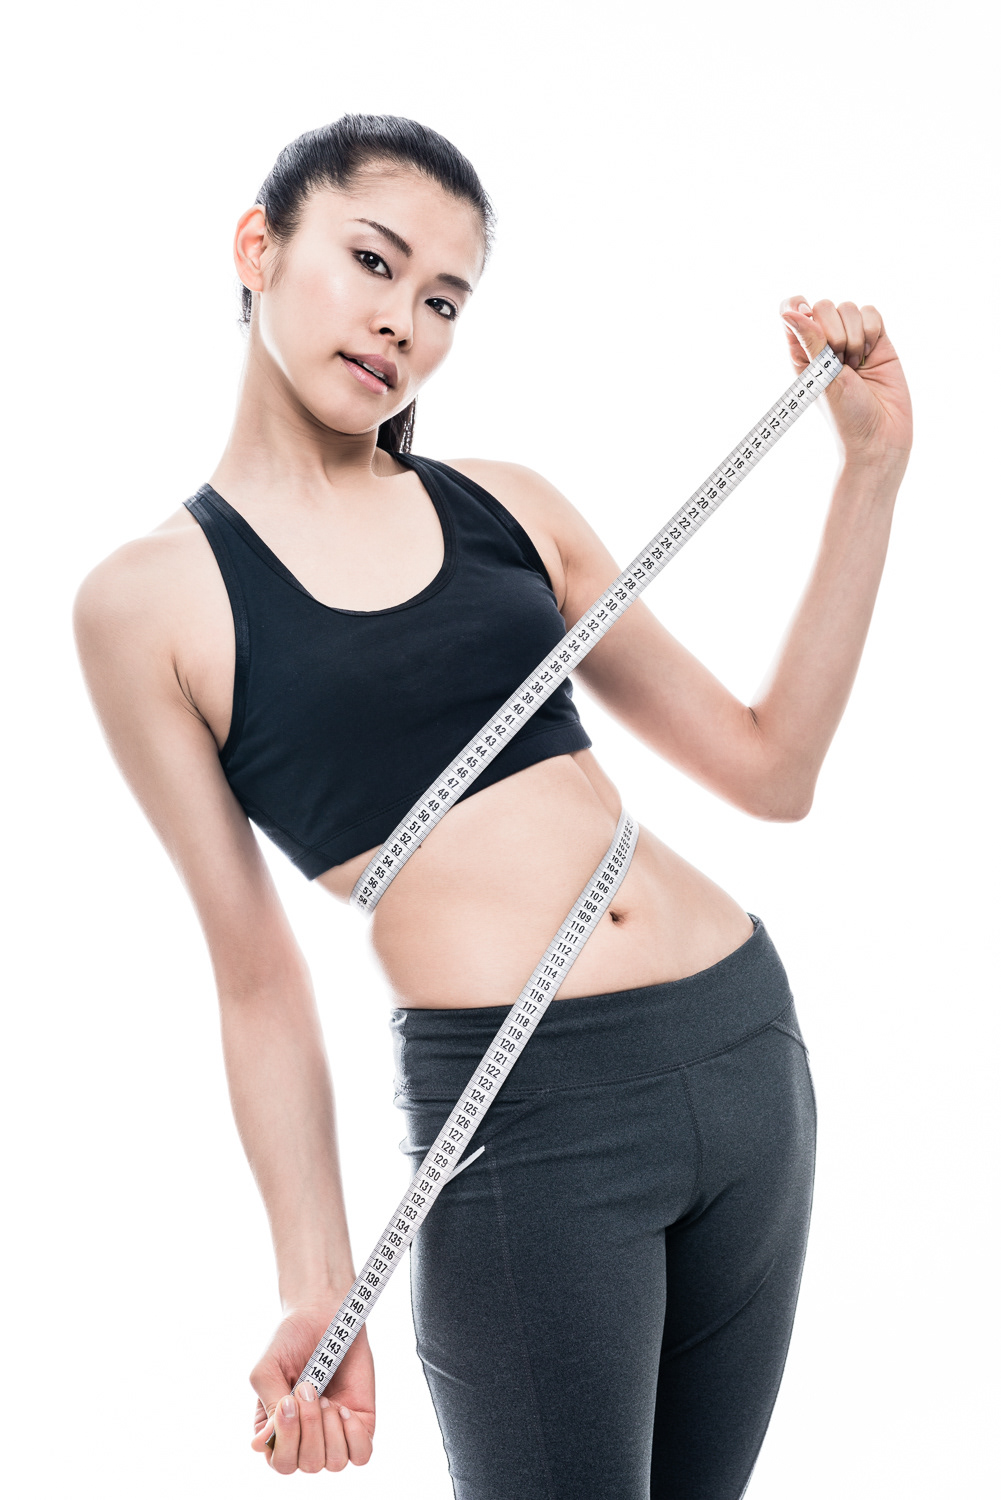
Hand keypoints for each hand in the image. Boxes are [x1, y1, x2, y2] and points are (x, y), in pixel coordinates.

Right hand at [249, 1303, 375, 1473]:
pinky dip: (353, 1435)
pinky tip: (345, 1409)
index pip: (281, 1464)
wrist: (324, 1313)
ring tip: (326, 1397)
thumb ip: (266, 1405)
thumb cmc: (291, 1340)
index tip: (288, 1401)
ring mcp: (334, 1433)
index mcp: (278, 1431)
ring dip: (329, 1429)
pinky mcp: (360, 1423)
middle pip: (308, 1464)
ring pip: (334, 1463)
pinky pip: (361, 1454)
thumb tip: (263, 1444)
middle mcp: (305, 1438)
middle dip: (309, 1426)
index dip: (287, 1439)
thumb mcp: (268, 1369)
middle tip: (309, 1388)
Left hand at [780, 295, 911, 470]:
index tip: (805, 314)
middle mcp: (825, 343)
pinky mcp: (877, 340)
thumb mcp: (821, 378)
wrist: (880, 436)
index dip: (797, 306)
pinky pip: (872, 313)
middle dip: (833, 333)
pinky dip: (872, 331)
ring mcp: (852, 340)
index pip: (792, 311)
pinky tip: (870, 356)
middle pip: (824, 306)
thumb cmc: (845, 415)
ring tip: (856, 366)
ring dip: (854, 337)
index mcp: (802, 352)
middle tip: (839, 364)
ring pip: (849, 308)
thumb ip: (809, 341)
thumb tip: (788, 312)